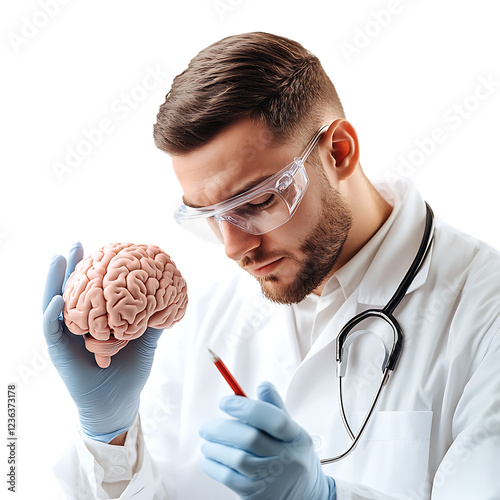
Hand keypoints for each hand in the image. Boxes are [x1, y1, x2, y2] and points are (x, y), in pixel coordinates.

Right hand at [42, 242, 163, 442]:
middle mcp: (79, 324)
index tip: (101, 249)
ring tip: (58, 258)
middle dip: (71, 267)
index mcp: (97, 320)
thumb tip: (168, 298)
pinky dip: (53, 313)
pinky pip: (52, 330)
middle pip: (71, 290)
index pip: (92, 290)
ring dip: (55, 281)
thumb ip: (152, 322)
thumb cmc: (130, 373)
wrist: (118, 403)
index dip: (93, 270)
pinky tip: (59, 297)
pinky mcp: (60, 352)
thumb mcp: (144, 342)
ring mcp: (67, 337)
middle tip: (75, 244)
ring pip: (55, 304)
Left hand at [199, 381, 335, 499]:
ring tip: (208, 441)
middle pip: (251, 438)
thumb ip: (275, 408)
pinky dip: (212, 464)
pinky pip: (228, 477)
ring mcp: (271, 478)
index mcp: (296, 438)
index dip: (247, 408)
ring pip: (236, 458)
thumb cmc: (293, 458)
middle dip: (222, 428)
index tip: (225, 402)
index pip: (275, 419)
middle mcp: (287, 459)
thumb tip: (263, 386)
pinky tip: (209, 457)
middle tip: (207, 426)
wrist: (305, 496)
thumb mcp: (293, 432)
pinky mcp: (255, 493)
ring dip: (214, 446)